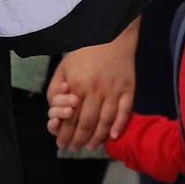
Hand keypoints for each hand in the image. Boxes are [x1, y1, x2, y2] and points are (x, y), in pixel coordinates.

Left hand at [45, 20, 138, 150]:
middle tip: (74, 148)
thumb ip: (55, 90)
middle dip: (79, 139)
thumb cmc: (83, 53)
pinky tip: (113, 136)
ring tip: (91, 146)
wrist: (111, 34)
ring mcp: (114, 90)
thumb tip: (56, 113)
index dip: (65, 133)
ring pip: (105, 121)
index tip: (61, 143)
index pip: (70, 117)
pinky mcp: (129, 88)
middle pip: (87, 123)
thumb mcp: (63, 68)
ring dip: (97, 137)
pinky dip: (119, 126)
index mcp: (77, 84)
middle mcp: (96, 89)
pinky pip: (125, 112)